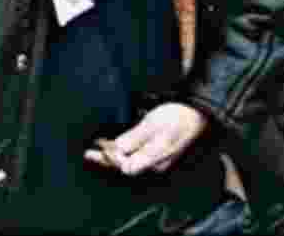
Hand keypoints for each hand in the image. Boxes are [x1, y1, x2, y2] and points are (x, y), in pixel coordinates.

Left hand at [84, 103, 207, 175]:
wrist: (195, 115)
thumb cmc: (175, 118)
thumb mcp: (153, 125)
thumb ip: (134, 138)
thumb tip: (117, 150)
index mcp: (154, 159)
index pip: (126, 167)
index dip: (112, 158)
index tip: (101, 146)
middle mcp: (154, 165)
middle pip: (125, 167)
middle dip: (105, 161)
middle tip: (87, 154)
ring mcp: (155, 161)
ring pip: (128, 163)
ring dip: (110, 158)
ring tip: (94, 152)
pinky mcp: (155, 155)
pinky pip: (134, 158)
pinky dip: (120, 154)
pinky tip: (112, 148)